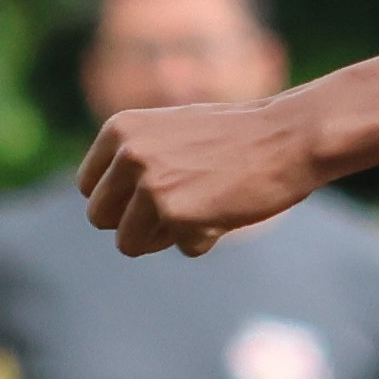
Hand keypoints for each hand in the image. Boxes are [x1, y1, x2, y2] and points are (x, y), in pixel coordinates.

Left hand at [79, 98, 325, 257]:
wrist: (289, 136)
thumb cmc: (237, 136)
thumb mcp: (170, 132)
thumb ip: (134, 159)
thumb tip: (102, 209)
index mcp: (120, 130)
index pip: (89, 187)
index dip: (119, 201)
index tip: (148, 197)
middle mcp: (128, 155)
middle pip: (100, 219)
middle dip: (133, 225)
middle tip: (172, 212)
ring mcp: (151, 187)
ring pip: (130, 244)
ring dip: (166, 237)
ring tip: (203, 209)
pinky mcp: (178, 216)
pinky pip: (183, 249)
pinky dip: (207, 239)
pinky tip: (228, 210)